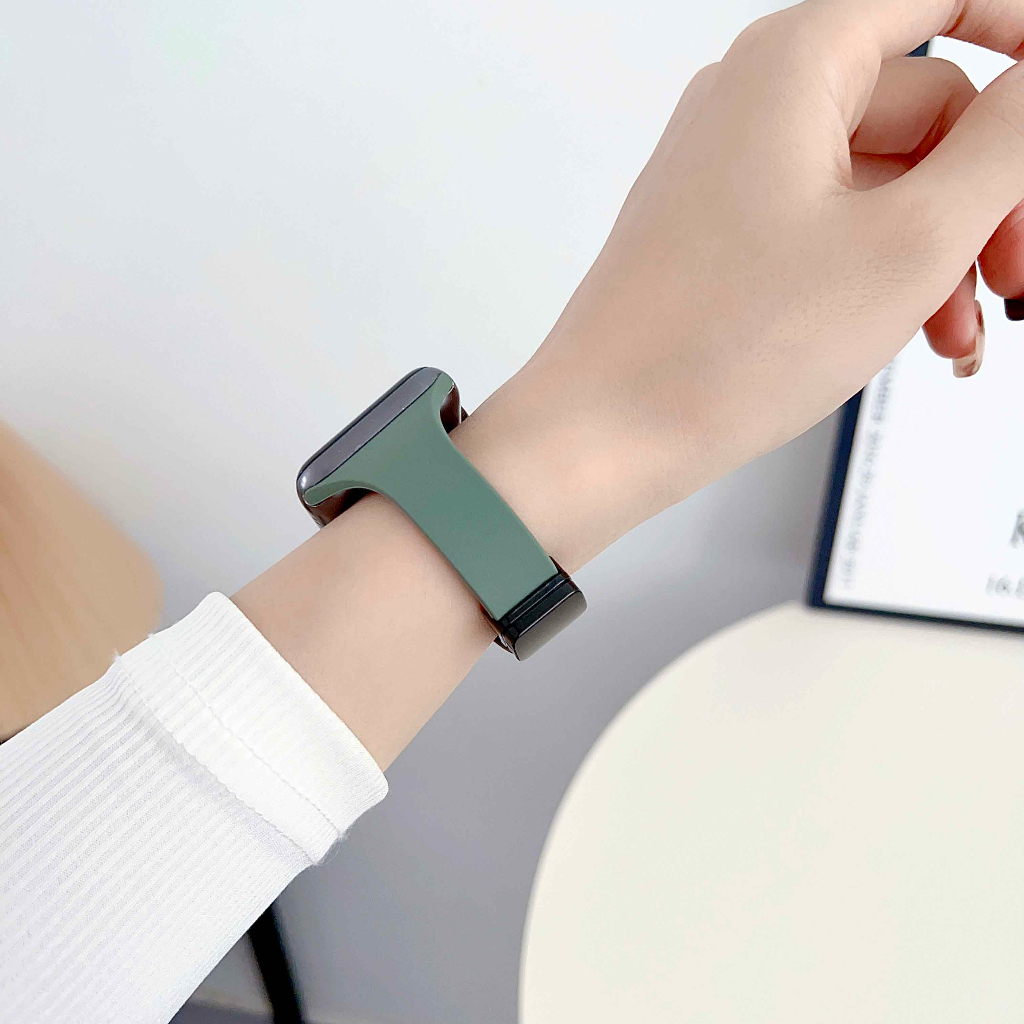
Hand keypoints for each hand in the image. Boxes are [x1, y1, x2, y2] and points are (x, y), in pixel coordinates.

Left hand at [239, 0, 1023, 767]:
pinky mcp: (719, 236)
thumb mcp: (909, 243)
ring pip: (879, 185)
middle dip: (984, 201)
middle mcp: (753, 103)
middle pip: (923, 112)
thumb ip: (1004, 147)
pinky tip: (907, 338)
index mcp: (794, 64)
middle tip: (1013, 282)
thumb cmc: (715, 353)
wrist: (603, 437)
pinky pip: (826, 229)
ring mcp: (730, 172)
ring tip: (956, 335)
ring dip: (937, 255)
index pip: (946, 0)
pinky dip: (876, 275)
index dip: (1021, 48)